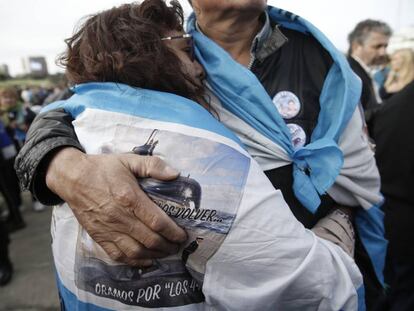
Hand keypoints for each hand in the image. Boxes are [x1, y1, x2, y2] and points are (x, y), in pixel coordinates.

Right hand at [46, 147, 186, 265]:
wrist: (72, 178)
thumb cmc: (103, 168)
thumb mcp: (129, 160)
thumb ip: (153, 165)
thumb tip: (175, 174)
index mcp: (129, 198)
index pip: (157, 222)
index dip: (173, 232)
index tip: (183, 235)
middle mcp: (120, 217)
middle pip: (150, 240)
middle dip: (168, 245)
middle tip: (179, 245)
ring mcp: (108, 230)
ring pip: (136, 251)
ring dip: (155, 255)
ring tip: (166, 252)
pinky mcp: (99, 237)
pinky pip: (118, 256)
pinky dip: (135, 261)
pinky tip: (146, 260)